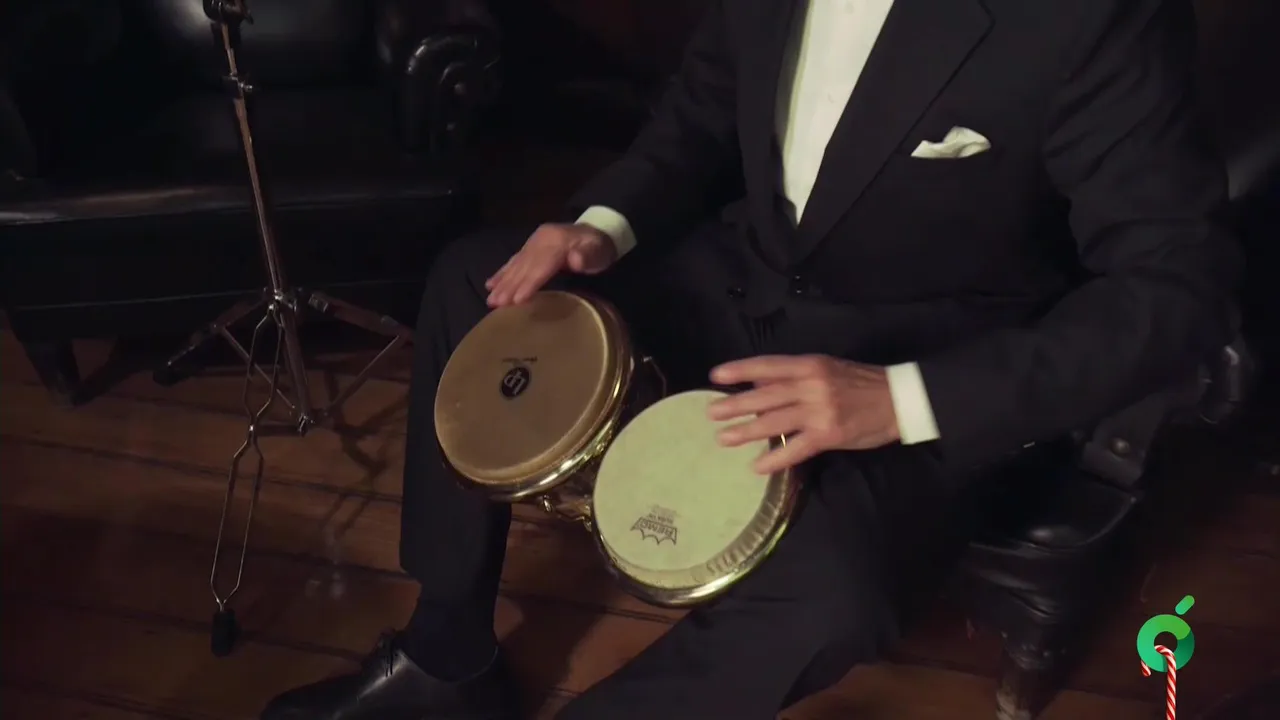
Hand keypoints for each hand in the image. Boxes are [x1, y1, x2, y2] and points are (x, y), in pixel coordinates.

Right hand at [484, 223, 617, 305]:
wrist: (597, 231)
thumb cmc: (599, 248)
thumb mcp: (599, 251)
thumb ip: (588, 256)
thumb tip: (576, 259)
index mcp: (557, 241)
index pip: (541, 265)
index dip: (529, 283)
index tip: (517, 300)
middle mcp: (541, 240)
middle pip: (524, 266)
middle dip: (509, 286)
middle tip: (495, 304)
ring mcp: (534, 242)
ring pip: (516, 264)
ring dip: (502, 282)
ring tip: (491, 299)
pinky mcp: (530, 246)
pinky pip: (513, 260)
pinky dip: (501, 272)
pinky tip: (490, 283)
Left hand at [707, 355, 899, 474]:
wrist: (898, 400)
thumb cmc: (860, 383)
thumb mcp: (827, 368)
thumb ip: (795, 376)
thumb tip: (759, 384)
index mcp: (810, 365)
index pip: (768, 365)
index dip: (740, 370)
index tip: (716, 376)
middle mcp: (812, 385)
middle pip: (765, 395)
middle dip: (736, 405)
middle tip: (712, 413)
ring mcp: (820, 410)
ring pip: (775, 421)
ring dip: (747, 431)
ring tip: (724, 438)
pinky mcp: (829, 434)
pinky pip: (795, 448)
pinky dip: (775, 458)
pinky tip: (757, 466)